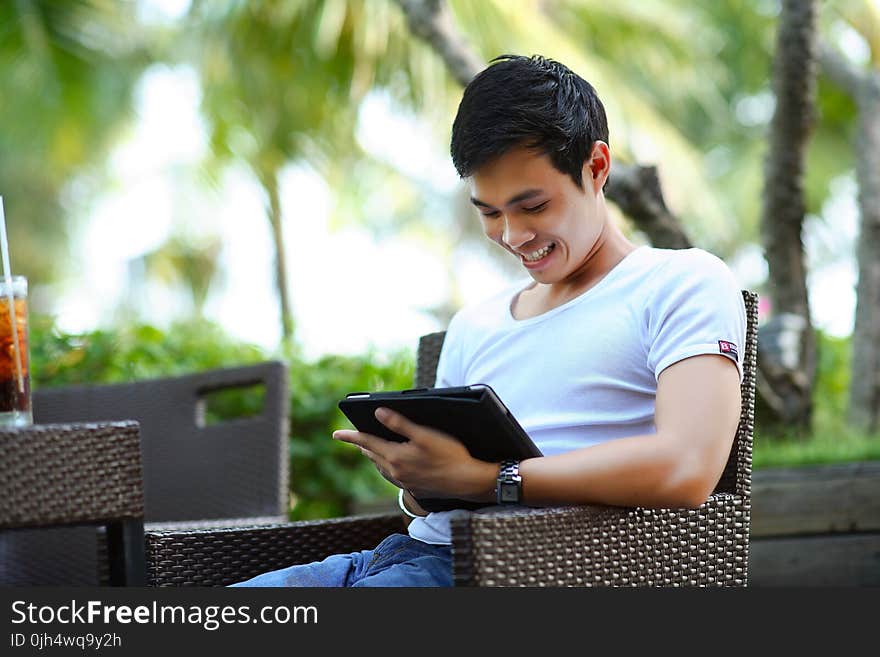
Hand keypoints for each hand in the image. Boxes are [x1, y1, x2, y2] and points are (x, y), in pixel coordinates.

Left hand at [332, 407, 496, 500]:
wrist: (468, 481)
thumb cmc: (450, 455)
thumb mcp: (425, 434)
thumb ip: (400, 424)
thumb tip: (378, 413)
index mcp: (396, 457)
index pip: (367, 443)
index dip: (351, 436)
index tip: (336, 434)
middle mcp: (396, 471)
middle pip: (372, 455)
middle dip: (361, 445)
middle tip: (352, 437)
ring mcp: (404, 481)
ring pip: (380, 466)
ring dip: (372, 456)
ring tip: (367, 448)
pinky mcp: (413, 487)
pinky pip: (391, 475)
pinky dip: (384, 466)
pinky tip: (390, 464)